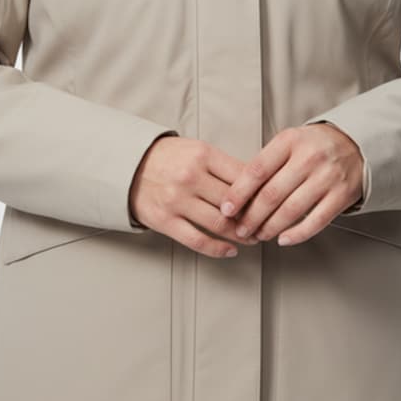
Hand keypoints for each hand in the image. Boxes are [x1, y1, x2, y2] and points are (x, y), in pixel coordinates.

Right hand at [129, 136, 263, 258]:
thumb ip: (224, 166)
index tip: (272, 202)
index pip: (243, 176)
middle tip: (267, 224)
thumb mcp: (197, 150)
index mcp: (202, 155)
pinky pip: (197, 240)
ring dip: (242, 235)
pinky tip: (230, 250)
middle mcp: (190, 177)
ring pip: (220, 224)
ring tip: (253, 238)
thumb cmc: (169, 157)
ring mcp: (177, 200)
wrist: (128, 165)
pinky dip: (218, 249)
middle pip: (235, 203)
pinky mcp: (165, 220)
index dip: (262, 192)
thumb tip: (258, 185)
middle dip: (255, 217)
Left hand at [218, 123, 365, 246]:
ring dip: (269, 228)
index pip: (257, 170)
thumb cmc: (315, 145)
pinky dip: (297, 234)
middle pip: (271, 194)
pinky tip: (283, 238)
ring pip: (291, 210)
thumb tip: (237, 193)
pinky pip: (315, 221)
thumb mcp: (289, 142)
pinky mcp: (341, 195)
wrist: (356, 144)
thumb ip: (266, 163)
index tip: (227, 209)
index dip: (238, 193)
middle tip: (240, 229)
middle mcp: (309, 158)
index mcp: (290, 141)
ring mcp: (327, 177)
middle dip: (251, 217)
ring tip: (258, 235)